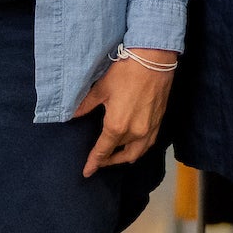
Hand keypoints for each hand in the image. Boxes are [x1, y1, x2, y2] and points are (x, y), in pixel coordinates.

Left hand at [75, 50, 175, 176]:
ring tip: (117, 158)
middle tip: (99, 162)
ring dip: (126, 158)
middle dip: (108, 160)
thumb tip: (73, 115)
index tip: (87, 172)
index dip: (94, 163)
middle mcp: (134, 132)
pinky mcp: (159, 121)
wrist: (154, 60)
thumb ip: (86, 105)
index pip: (103, 152)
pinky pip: (148, 144)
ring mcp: (149, 128)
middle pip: (120, 154)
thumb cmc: (126, 72)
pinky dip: (140, 150)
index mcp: (117, 127)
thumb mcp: (101, 89)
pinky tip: (136, 147)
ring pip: (137, 152)